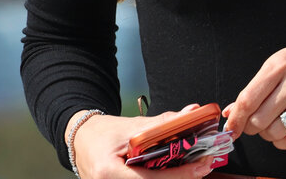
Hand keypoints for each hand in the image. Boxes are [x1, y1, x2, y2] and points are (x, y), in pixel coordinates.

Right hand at [70, 105, 227, 177]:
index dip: (179, 176)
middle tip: (203, 167)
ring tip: (194, 169)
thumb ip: (162, 123)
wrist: (81, 138)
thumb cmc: (103, 132)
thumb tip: (192, 113)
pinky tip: (175, 172)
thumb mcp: (132, 126)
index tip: (201, 167)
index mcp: (108, 173)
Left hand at [223, 31, 285, 150]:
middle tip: (256, 123)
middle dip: (251, 127)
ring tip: (274, 125)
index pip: (247, 100)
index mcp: (280, 65)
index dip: (235, 119)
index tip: (231, 127)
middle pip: (258, 120)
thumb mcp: (284, 60)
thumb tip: (232, 110)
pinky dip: (283, 142)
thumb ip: (258, 85)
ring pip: (274, 132)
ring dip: (268, 135)